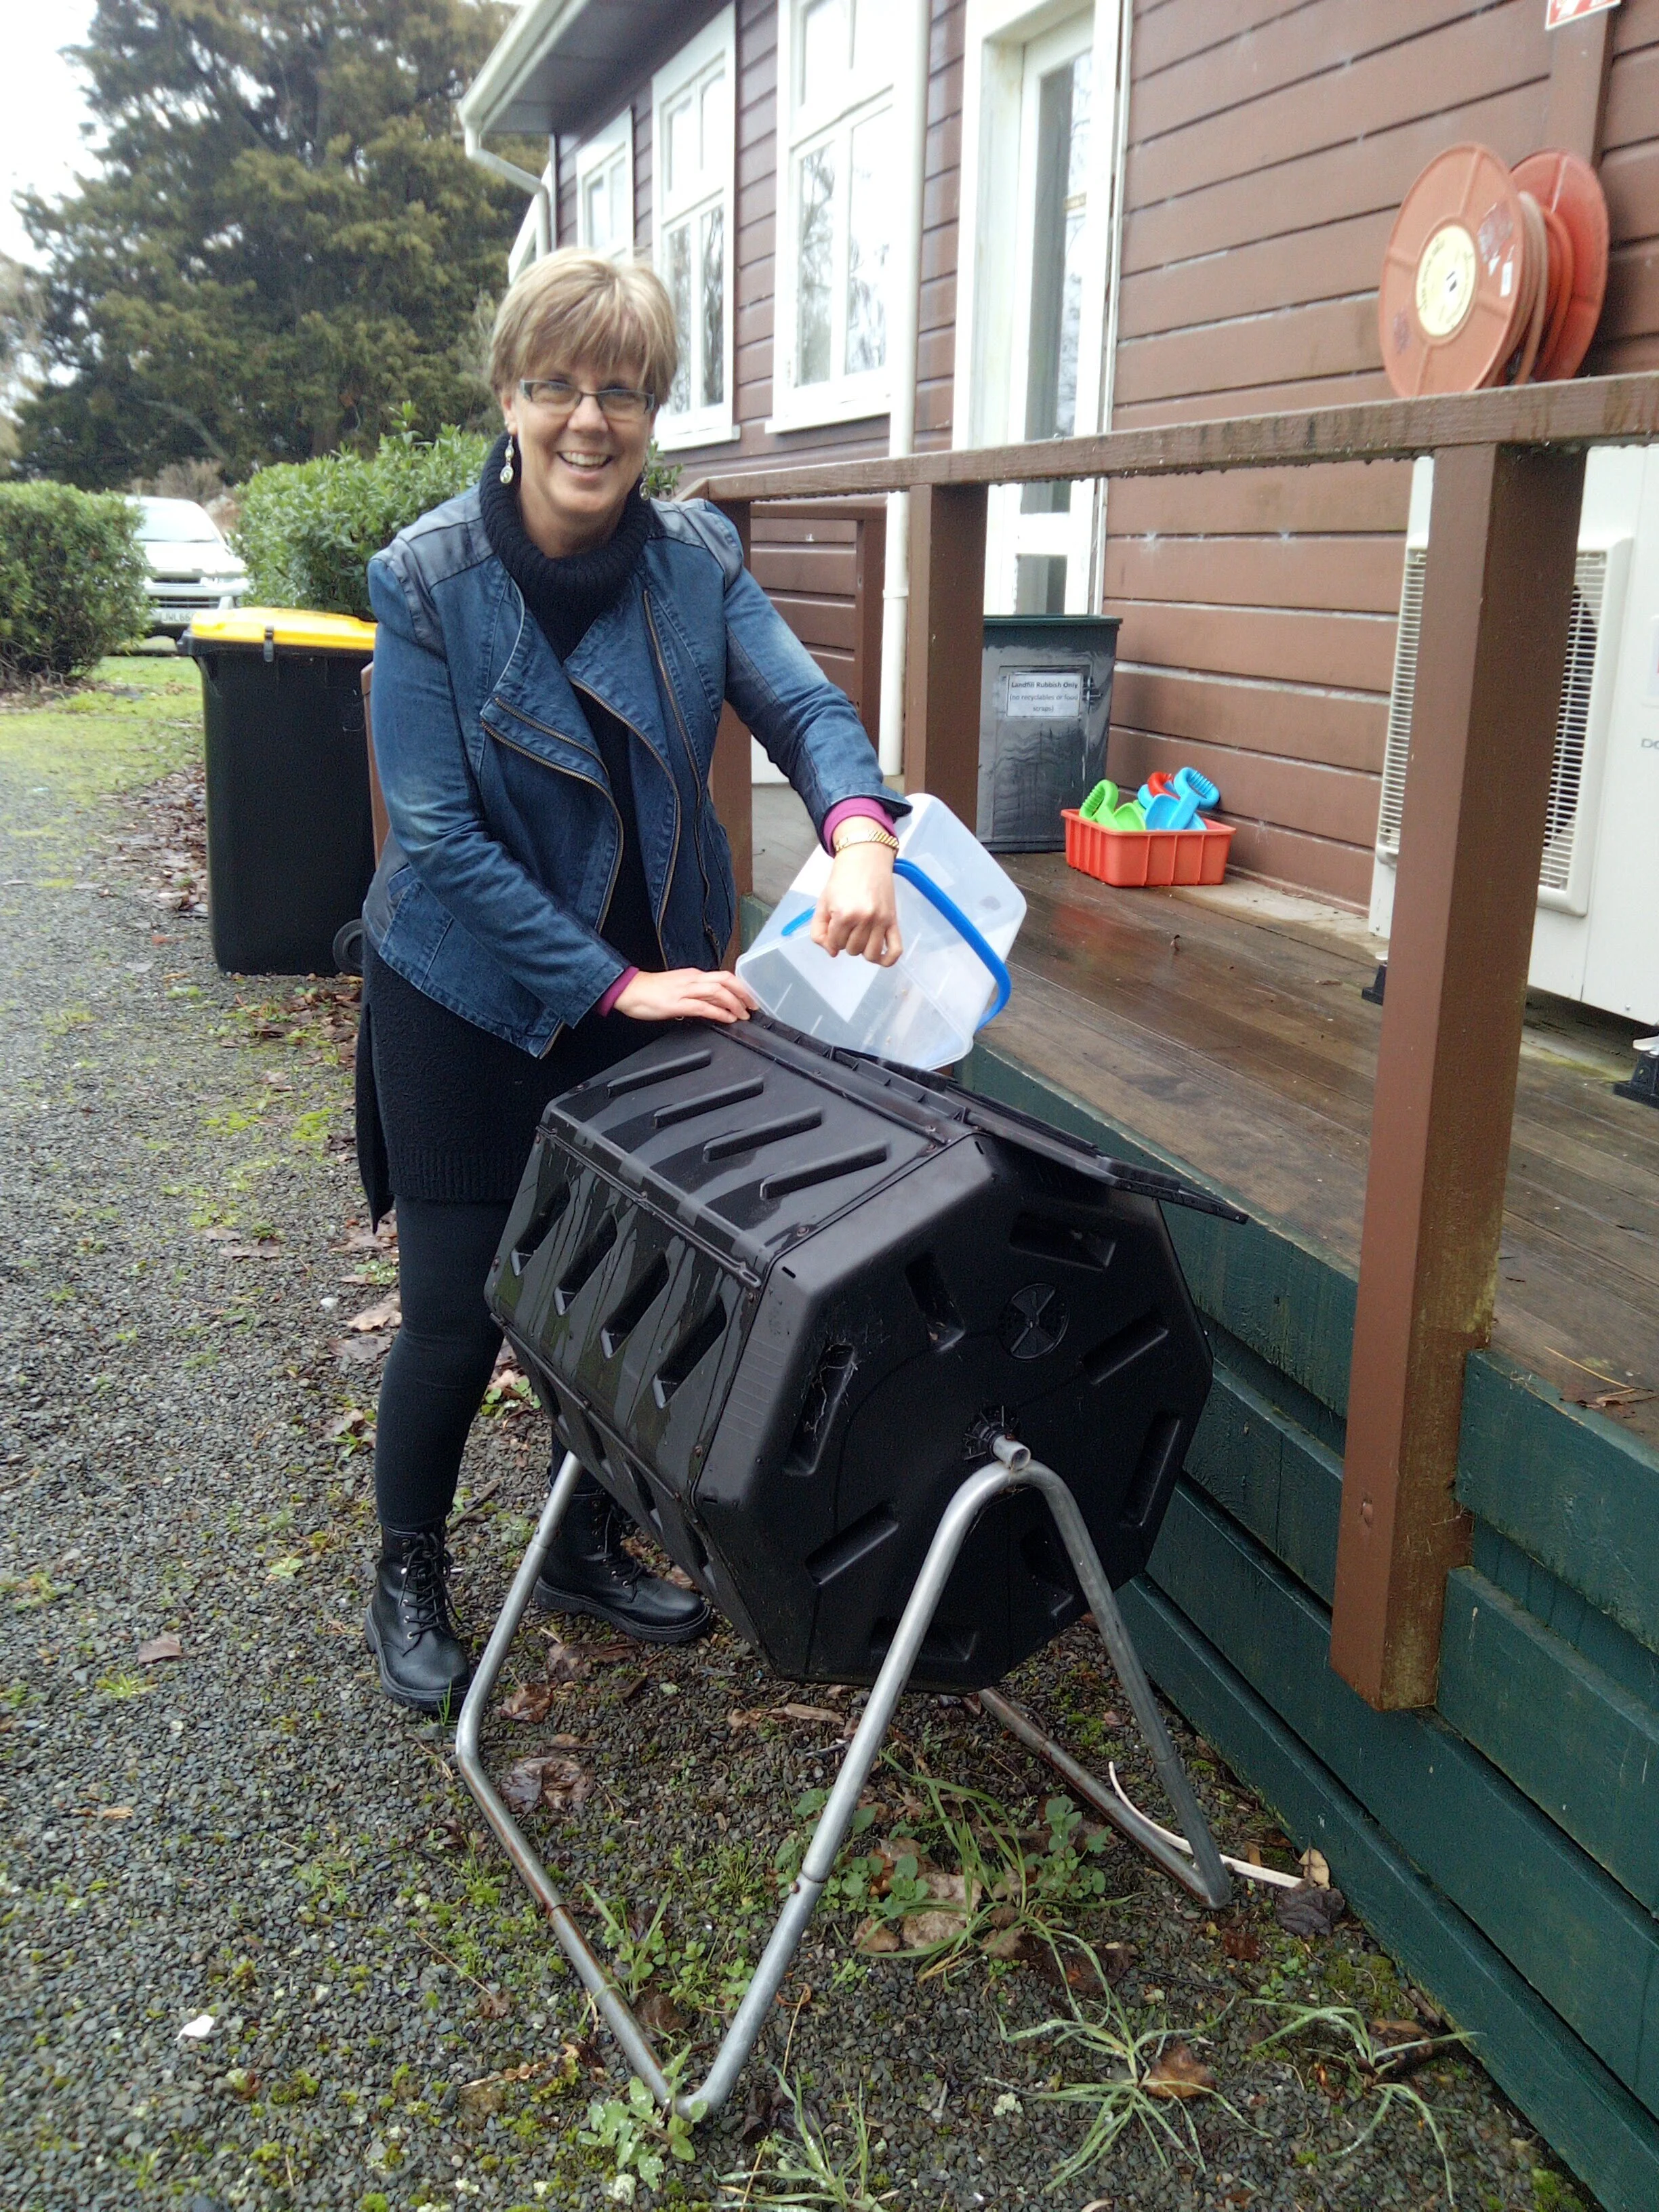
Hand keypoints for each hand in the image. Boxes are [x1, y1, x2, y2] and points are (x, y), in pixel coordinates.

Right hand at [614, 967, 758, 1023]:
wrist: (629, 990)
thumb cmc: (651, 991)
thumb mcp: (679, 988)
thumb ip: (696, 995)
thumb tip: (714, 1004)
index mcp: (693, 975)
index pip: (723, 976)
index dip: (740, 987)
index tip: (750, 998)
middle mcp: (692, 979)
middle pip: (725, 980)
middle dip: (743, 993)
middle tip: (753, 1006)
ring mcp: (685, 990)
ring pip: (717, 992)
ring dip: (734, 1003)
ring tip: (743, 1015)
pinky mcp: (677, 1003)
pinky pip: (703, 1007)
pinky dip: (718, 1013)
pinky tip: (727, 1019)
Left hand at [811, 841, 901, 965]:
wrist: (865, 858)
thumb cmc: (842, 879)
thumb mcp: (822, 903)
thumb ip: (819, 931)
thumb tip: (833, 953)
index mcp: (844, 914)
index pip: (835, 944)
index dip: (832, 937)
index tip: (835, 924)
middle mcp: (864, 919)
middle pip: (852, 950)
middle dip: (846, 941)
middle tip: (848, 924)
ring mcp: (881, 921)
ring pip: (870, 954)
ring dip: (862, 949)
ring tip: (861, 936)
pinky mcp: (893, 921)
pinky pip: (895, 950)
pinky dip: (888, 960)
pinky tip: (879, 958)